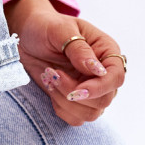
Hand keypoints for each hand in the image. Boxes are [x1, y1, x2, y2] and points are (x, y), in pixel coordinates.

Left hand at [4, 0, 125, 125]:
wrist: (28, 36)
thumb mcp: (60, 30)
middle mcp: (103, 73)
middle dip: (76, 93)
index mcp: (106, 51)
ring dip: (65, 101)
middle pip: (104, 100)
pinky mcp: (76, 100)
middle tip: (53, 74)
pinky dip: (61, 108)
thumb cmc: (46, 27)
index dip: (99, 88)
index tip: (77, 89)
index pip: (116, 77)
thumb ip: (79, 49)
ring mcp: (91, 88)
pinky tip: (50, 87)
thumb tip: (97, 70)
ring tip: (49, 77)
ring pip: (90, 113)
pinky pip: (76, 118)